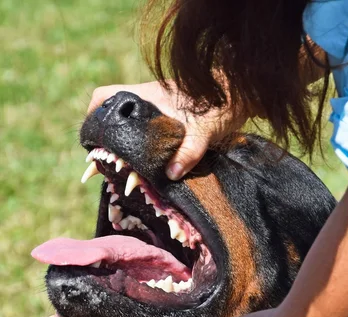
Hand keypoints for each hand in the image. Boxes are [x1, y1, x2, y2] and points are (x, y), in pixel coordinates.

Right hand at [88, 81, 243, 179]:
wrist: (242, 96)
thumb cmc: (221, 106)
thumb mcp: (203, 130)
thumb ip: (188, 152)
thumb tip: (171, 174)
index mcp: (146, 97)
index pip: (104, 97)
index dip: (91, 116)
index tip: (90, 141)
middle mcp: (148, 103)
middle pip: (113, 118)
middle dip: (106, 142)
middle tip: (103, 166)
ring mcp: (158, 112)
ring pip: (130, 128)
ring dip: (124, 148)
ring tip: (121, 173)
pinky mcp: (171, 122)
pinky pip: (147, 135)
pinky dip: (141, 150)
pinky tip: (145, 169)